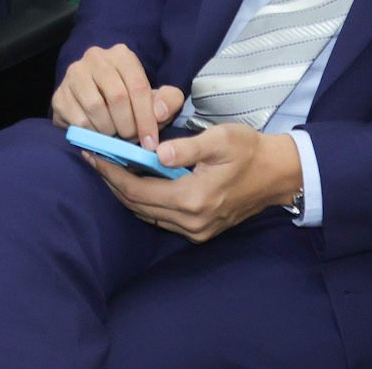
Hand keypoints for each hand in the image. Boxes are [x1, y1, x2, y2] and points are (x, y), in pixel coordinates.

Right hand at [52, 43, 181, 148]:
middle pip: (117, 97)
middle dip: (128, 126)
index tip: (150, 143)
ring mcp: (74, 74)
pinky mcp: (59, 95)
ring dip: (110, 131)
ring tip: (115, 136)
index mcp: (122, 55)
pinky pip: (78, 121)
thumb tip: (159, 112)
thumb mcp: (154, 98)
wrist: (93, 104)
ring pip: (96, 108)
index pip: (138, 86)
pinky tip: (98, 135)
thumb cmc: (129, 100)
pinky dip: (92, 135)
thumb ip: (168, 101)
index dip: (147, 118)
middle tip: (131, 140)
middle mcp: (96, 57)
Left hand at [88, 123, 302, 243]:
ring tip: (110, 168)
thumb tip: (157, 154)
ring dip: (127, 193)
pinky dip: (145, 201)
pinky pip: (162, 218)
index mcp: (193, 199)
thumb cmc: (249, 151)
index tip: (93, 155)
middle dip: (112, 183)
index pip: (137, 191)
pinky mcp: (201, 231)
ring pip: (148, 214)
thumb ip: (187, 148)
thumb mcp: (220, 139)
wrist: (277, 174)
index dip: (111, 174)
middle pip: (137, 206)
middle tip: (95, 159)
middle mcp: (191, 222)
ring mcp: (196, 231)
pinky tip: (138, 182)